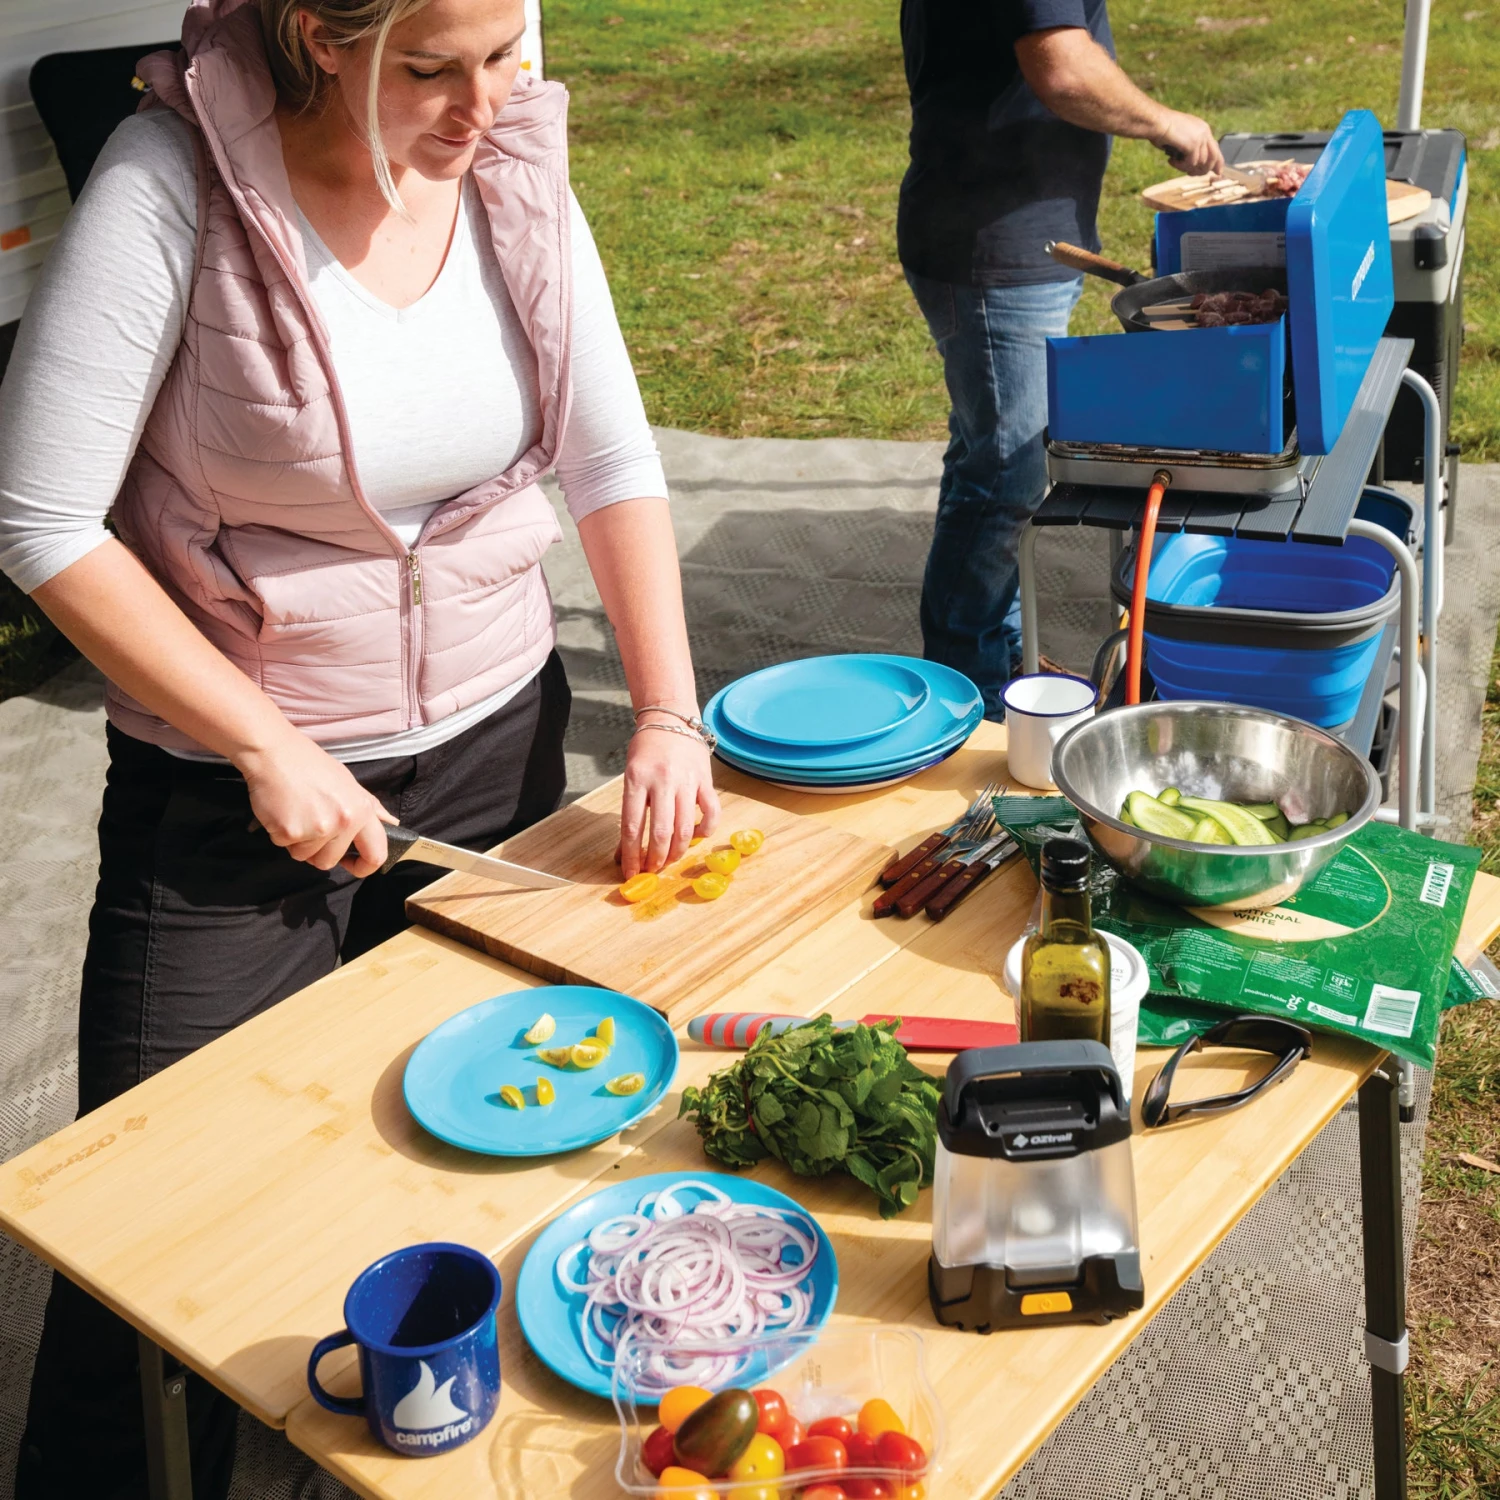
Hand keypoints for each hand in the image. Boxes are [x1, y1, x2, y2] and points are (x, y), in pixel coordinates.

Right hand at [236, 730, 395, 876]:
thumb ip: (370, 807)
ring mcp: (317, 828)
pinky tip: (281, 810)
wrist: (273, 752)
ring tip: (295, 812)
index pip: (376, 854)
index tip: (351, 864)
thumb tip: (392, 824)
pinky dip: (279, 833)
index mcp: (361, 810)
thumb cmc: (310, 765)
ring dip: (297, 842)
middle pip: (330, 861)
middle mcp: (343, 822)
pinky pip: (284, 846)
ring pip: (305, 856)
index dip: (364, 866)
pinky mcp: (290, 832)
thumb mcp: (349, 782)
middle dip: (317, 850)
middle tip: (308, 824)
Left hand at [618, 721, 720, 877]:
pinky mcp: (706, 780)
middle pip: (661, 832)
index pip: (632, 826)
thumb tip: (622, 852)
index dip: (631, 855)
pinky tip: (696, 837)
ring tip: (669, 861)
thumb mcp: (630, 777)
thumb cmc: (646, 750)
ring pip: (686, 827)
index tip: (629, 873)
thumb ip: (630, 811)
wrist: (671, 720)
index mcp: (637, 779)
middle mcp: (662, 781)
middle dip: (656, 859)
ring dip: (677, 851)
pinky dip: (706, 830)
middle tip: (651, 871)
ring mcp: (687, 781)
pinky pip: (711, 812)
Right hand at [1156, 111, 1224, 176]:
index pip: (1215, 148)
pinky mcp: (1193, 144)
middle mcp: (1205, 132)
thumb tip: (1193, 164)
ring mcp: (1200, 137)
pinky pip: (1191, 164)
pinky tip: (1170, 160)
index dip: (1217, 163)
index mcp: (1203, 128)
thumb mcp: (1180, 137)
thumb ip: (1189, 147)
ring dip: (1187, 168)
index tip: (1217, 173)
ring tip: (1175, 164)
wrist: (1156, 122)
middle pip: (1214, 157)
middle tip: (1190, 174)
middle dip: (1205, 170)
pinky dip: (1180, 166)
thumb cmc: (1161, 129)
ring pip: (1201, 163)